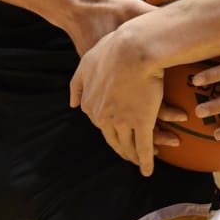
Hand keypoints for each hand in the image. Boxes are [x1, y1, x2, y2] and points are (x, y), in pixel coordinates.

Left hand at [69, 20, 183, 176]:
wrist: (133, 48)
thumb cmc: (111, 50)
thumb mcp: (86, 64)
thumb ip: (78, 84)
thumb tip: (72, 103)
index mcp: (89, 104)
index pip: (98, 122)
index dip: (110, 127)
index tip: (117, 130)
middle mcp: (102, 117)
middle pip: (112, 138)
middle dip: (120, 148)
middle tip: (127, 155)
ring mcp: (122, 121)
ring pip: (127, 145)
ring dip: (132, 156)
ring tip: (138, 162)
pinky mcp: (142, 122)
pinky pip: (143, 147)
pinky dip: (145, 161)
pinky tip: (148, 171)